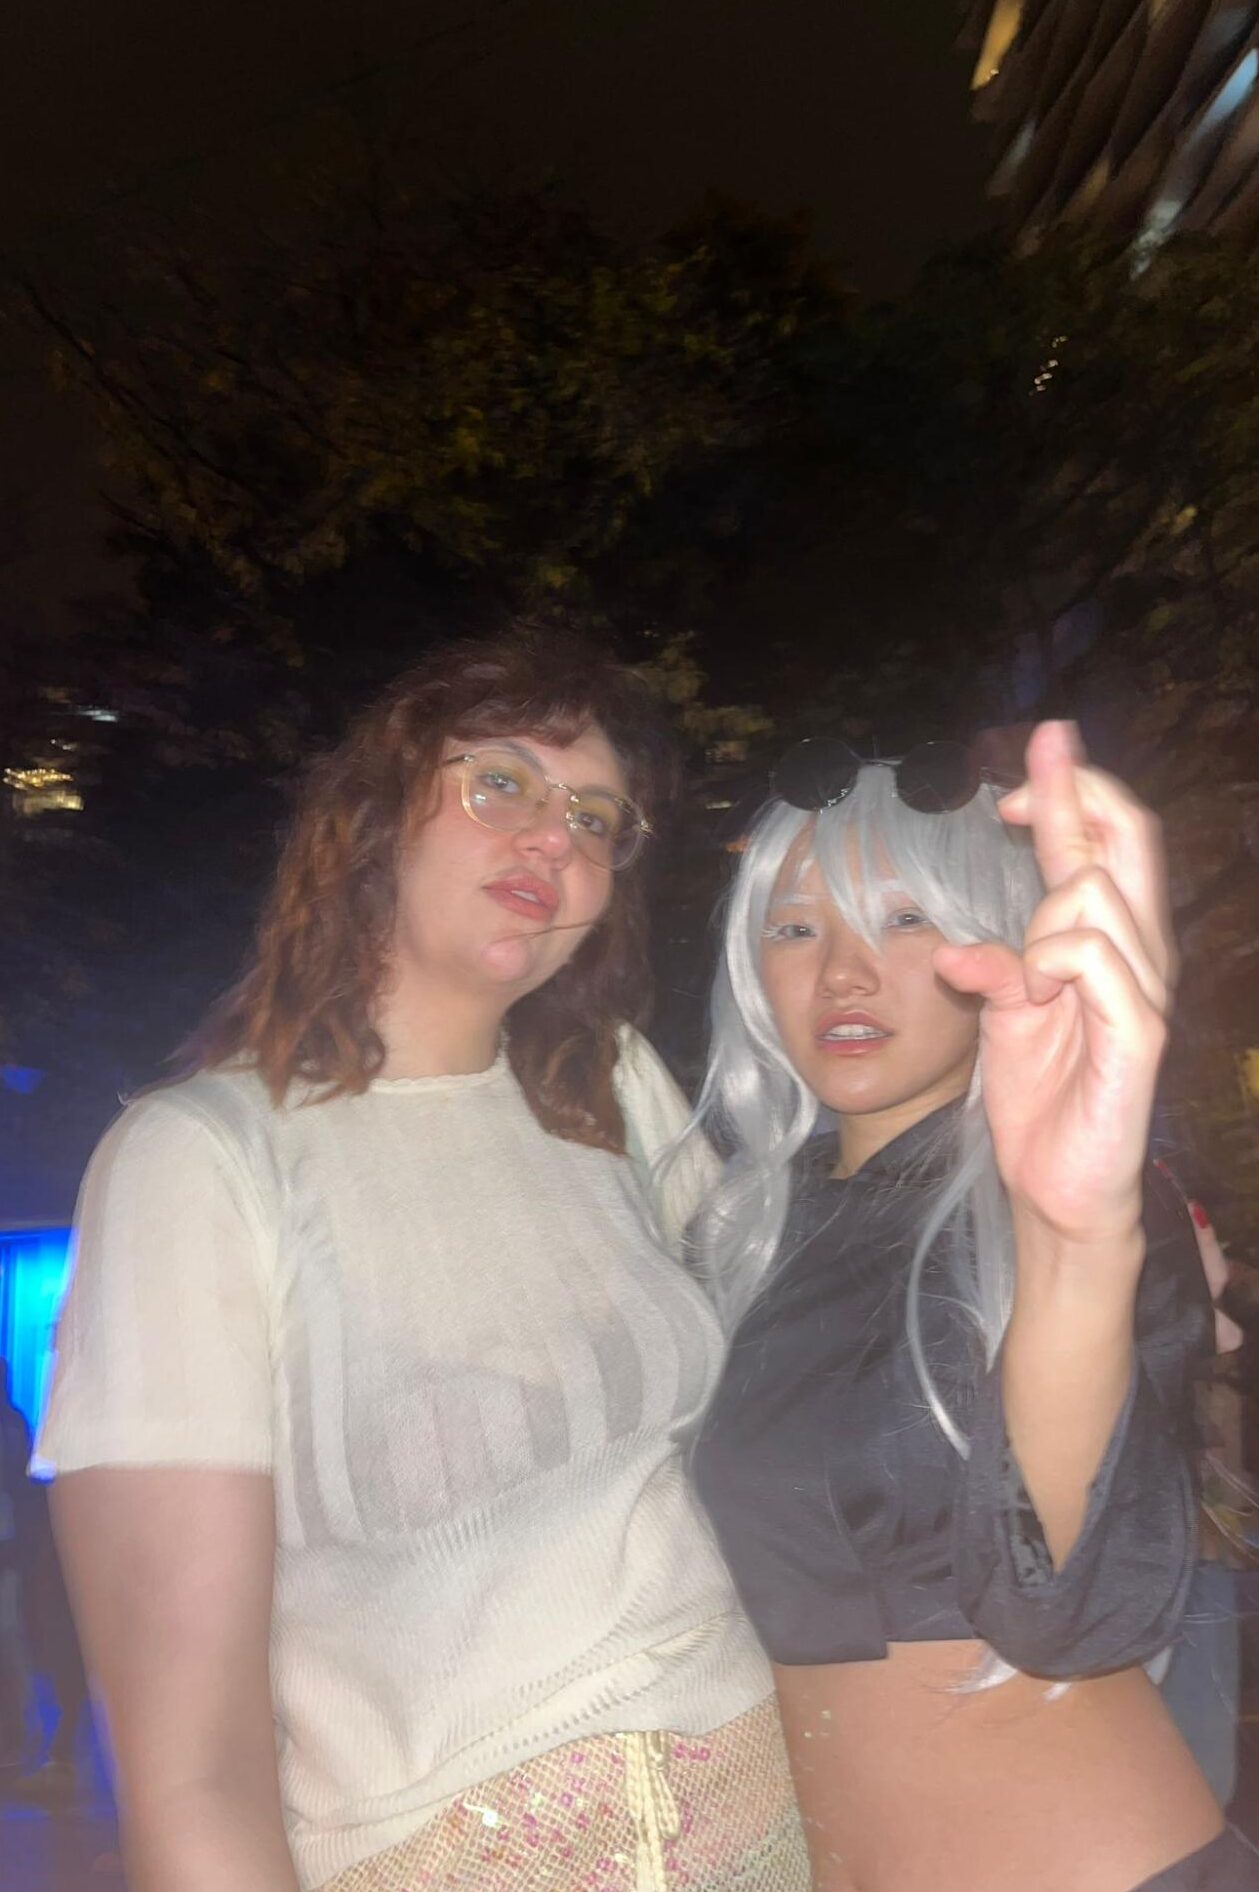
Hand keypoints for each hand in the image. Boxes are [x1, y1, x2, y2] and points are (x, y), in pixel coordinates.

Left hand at [934, 723, 1170, 1249]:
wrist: (1055, 1186)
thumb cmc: (1040, 1097)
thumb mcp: (1005, 1013)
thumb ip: (995, 963)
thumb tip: (955, 942)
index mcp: (1106, 942)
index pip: (1103, 843)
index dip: (1072, 788)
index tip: (1036, 748)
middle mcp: (1139, 954)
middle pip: (1131, 839)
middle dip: (1080, 791)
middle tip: (1029, 773)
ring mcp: (1145, 989)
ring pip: (1097, 895)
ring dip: (1041, 921)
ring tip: (1025, 980)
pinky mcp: (1139, 1032)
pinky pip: (1094, 957)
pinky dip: (1048, 960)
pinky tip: (1031, 991)